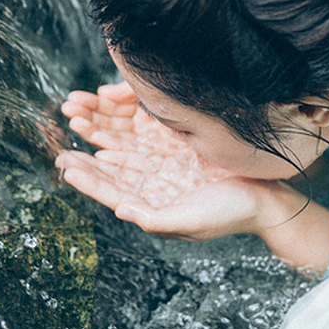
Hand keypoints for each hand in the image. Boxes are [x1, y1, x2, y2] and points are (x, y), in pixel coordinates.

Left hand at [56, 82, 267, 240]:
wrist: (264, 197)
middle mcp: (150, 182)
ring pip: (122, 143)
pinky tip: (109, 108)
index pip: (109, 190)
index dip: (86, 178)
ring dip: (99, 130)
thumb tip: (121, 210)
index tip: (65, 164)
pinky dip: (124, 118)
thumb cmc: (229, 214)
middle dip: (86, 150)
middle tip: (64, 135)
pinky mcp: (175, 143)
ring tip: (78, 116)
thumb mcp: (191, 221)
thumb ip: (155, 219)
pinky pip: (143, 128)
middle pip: (110, 164)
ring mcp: (162, 161)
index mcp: (149, 203)